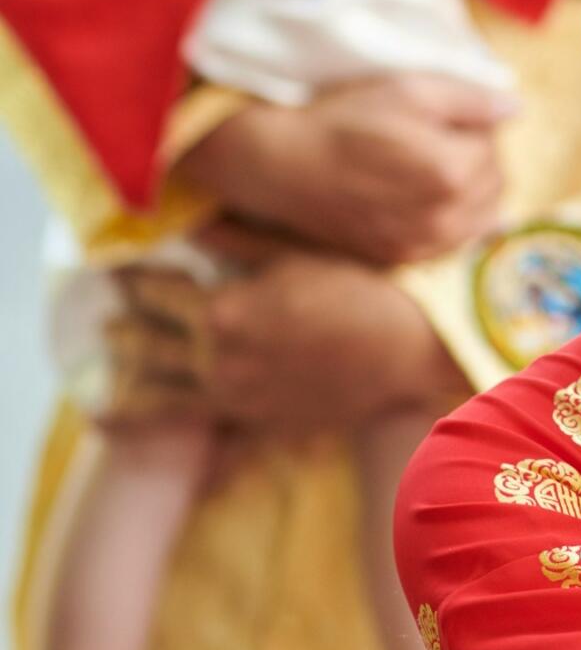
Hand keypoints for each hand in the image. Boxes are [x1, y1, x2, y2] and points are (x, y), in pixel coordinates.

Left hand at [113, 240, 465, 437]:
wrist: (409, 350)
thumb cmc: (360, 286)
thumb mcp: (296, 250)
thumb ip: (236, 235)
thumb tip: (189, 213)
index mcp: (225, 311)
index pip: (156, 291)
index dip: (129, 277)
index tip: (109, 267)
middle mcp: (221, 360)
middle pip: (148, 347)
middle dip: (120, 332)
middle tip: (101, 323)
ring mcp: (238, 398)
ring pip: (162, 398)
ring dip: (128, 387)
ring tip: (101, 386)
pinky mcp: (258, 423)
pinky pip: (200, 431)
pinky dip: (170, 430)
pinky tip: (157, 436)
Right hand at [180, 74, 510, 267]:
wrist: (285, 167)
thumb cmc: (346, 120)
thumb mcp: (411, 90)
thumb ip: (472, 99)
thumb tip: (515, 109)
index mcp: (453, 171)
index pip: (494, 146)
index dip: (474, 126)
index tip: (445, 118)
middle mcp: (445, 217)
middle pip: (495, 184)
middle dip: (478, 159)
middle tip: (439, 139)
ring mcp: (423, 244)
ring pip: (481, 217)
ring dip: (470, 192)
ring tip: (433, 168)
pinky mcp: (402, 258)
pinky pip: (452, 241)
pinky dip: (450, 219)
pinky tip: (422, 198)